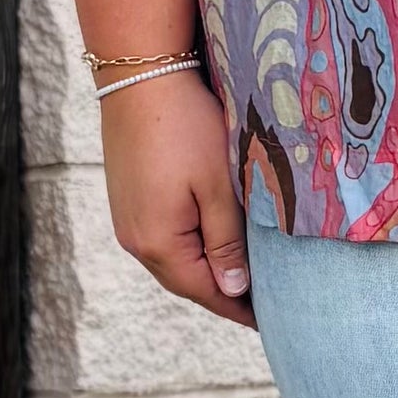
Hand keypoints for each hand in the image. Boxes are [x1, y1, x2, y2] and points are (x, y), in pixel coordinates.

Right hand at [101, 64, 253, 327]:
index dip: (239, 309)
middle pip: (186, 282)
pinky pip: (162, 240)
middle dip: (223, 294)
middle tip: (262, 304)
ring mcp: (126, 220)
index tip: (271, 320)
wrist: (140, 76)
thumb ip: (227, 243)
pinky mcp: (126, 200)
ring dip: (205, 272)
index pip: (206, 292)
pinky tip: (209, 243)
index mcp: (159, 243)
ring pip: (172, 262)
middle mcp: (135, 240)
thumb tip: (234, 290)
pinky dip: (188, 250)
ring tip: (241, 276)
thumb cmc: (186, 128)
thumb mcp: (219, 187)